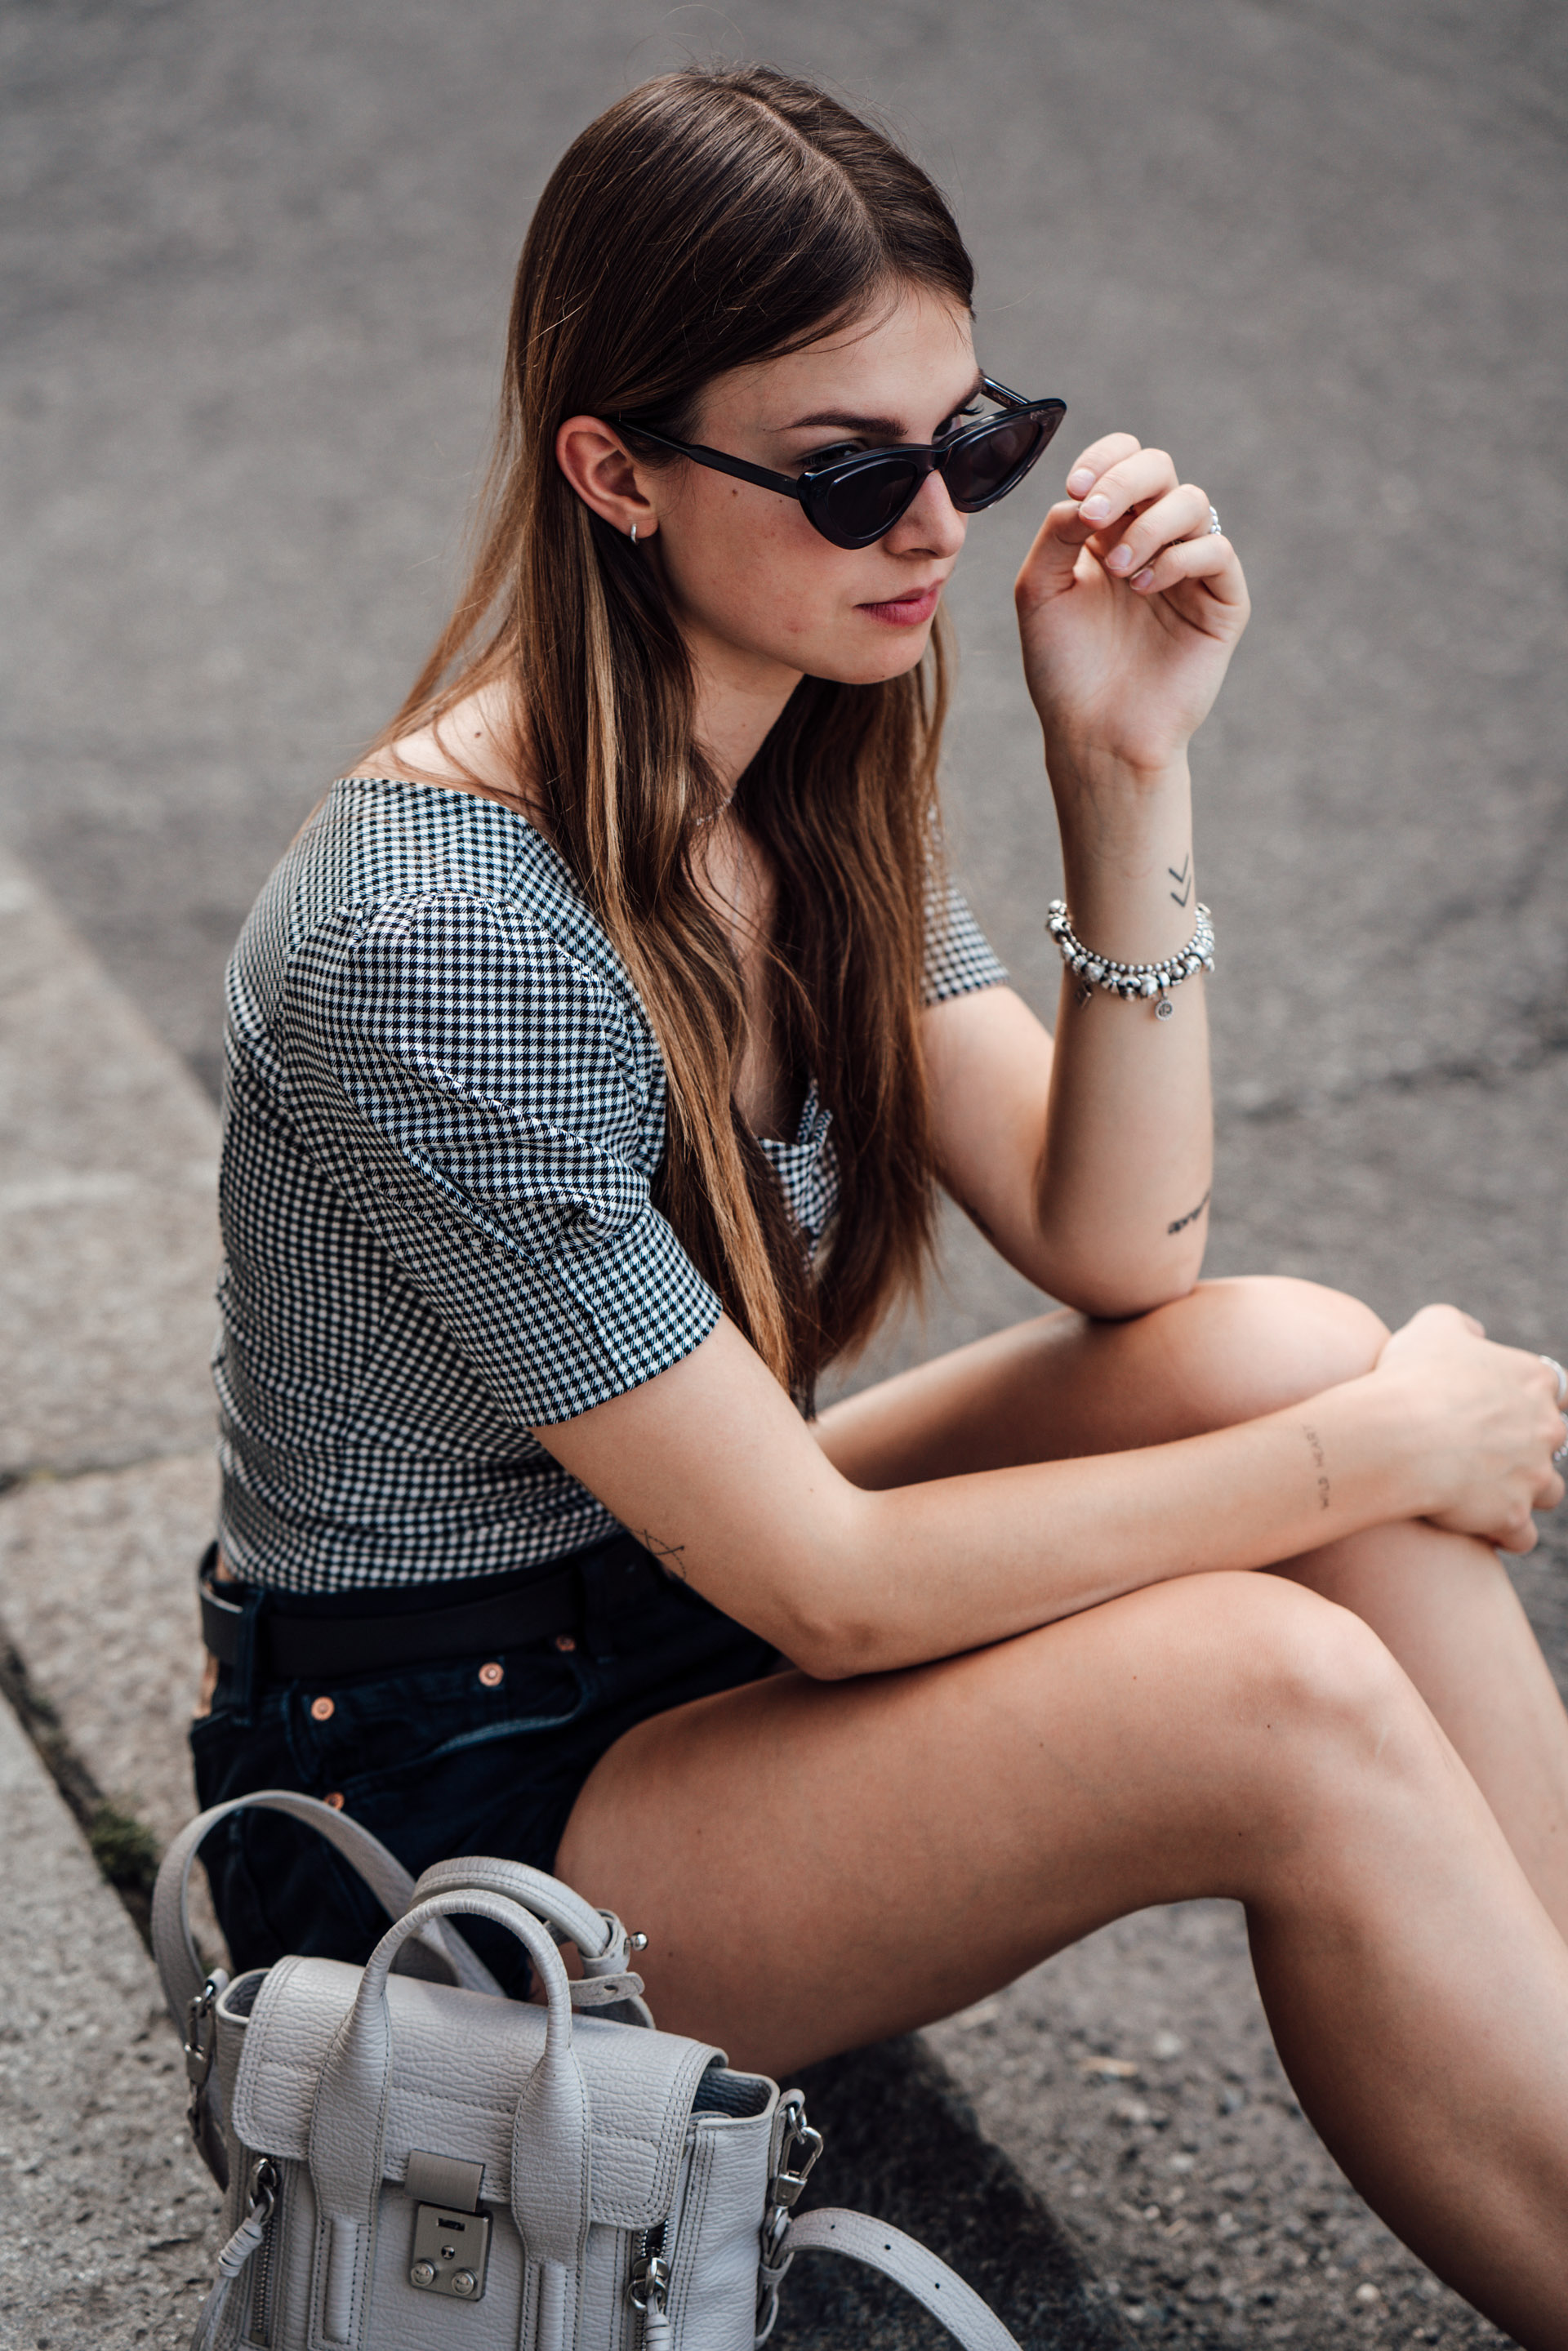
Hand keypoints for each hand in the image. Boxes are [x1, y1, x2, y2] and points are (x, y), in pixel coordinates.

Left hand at [1015, 434, 1249, 784]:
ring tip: (1119, 572)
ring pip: (1193, 502)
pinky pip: (1217, 552)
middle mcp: (1152, 541)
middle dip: (1125, 482)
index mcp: (1108, 531)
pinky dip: (1180, 558)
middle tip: (1094, 517)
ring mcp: (1190, 570)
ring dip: (1149, 526)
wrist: (1095, 734)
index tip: (1076, 486)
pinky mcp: (1222, 602)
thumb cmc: (1064, 670)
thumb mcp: (1040, 591)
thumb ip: (1057, 533)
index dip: (1105, 459)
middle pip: (1160, 469)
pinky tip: (1146, 589)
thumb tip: (1084, 494)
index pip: (1122, 462)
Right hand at [1373, 1304, 1565, 1552]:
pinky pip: (1522, 1537)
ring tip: (1487, 1493)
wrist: (1398, 1436)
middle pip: (1555, 1441)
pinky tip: (1482, 1531)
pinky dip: (1505, 1535)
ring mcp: (1534, 1475)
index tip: (1501, 1408)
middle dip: (1527, 1447)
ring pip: (1549, 1491)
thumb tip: (1474, 1334)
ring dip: (1524, 1491)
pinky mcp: (1512, 1516)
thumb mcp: (1433, 1326)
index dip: (1529, 1400)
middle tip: (1486, 1450)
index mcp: (1534, 1379)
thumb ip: (1461, 1325)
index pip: (1557, 1390)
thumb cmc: (1411, 1377)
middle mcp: (1546, 1428)